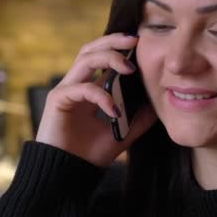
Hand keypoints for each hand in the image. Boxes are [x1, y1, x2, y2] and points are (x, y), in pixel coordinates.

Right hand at [36, 33, 156, 166]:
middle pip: (90, 49)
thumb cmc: (88, 155)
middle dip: (113, 41)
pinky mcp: (58, 100)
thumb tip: (158, 104)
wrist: (67, 176)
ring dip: (109, 58)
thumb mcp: (121, 134)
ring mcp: (65, 90)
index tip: (140, 44)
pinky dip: (102, 96)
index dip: (119, 47)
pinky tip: (116, 110)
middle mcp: (75, 85)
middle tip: (134, 41)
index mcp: (88, 89)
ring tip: (130, 68)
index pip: (101, 57)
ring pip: (85, 59)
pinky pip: (83, 89)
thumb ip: (138, 119)